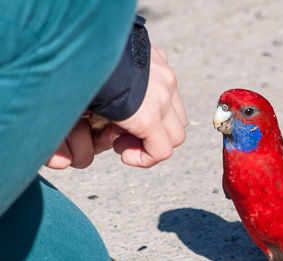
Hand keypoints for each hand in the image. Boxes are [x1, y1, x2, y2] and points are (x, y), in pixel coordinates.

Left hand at [46, 46, 186, 168]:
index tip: (123, 154)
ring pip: (178, 115)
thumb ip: (79, 141)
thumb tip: (63, 162)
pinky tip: (132, 94)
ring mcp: (166, 76)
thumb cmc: (79, 74)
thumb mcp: (78, 112)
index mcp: (146, 113)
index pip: (163, 151)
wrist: (84, 34)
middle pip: (175, 135)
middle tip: (123, 138)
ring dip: (158, 123)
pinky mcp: (161, 60)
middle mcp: (163, 95)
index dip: (144, 159)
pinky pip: (170, 89)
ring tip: (129, 118)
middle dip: (152, 143)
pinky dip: (158, 99)